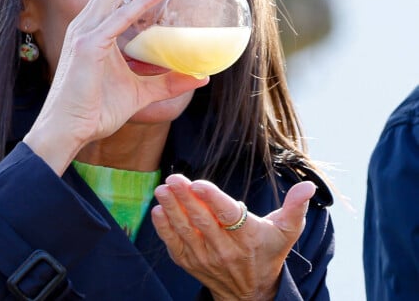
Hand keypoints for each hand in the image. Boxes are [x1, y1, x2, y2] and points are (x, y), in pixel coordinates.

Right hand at [24, 0, 208, 173]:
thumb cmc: (96, 111)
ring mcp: (85, 33)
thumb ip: (166, 82)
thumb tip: (200, 77)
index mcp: (93, 28)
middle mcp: (86, 24)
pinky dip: (141, 1)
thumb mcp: (140, 93)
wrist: (68, 132)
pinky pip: (117, 18)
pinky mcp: (88, 47)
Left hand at [151, 174, 315, 300]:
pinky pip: (175, 246)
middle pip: (202, 221)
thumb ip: (295, 208)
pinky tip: (157, 211)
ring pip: (186, 232)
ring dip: (171, 209)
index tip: (197, 183)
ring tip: (162, 189)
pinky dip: (164, 229)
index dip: (212, 198)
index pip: (228, 215)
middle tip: (173, 178)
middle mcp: (226, 250)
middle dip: (185, 198)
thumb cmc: (268, 252)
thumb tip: (309, 186)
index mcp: (248, 237)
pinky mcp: (191, 264)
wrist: (253, 292)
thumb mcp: (285, 231)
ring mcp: (206, 259)